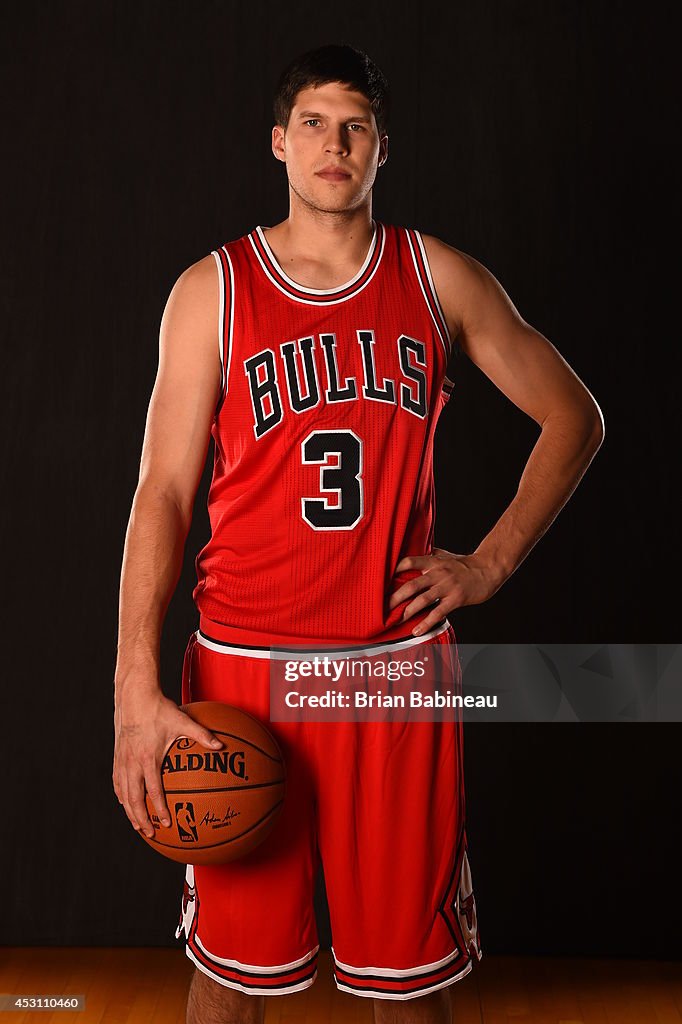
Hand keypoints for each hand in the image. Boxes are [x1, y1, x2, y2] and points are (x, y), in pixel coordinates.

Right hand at [113, 684, 222, 838]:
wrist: (134, 696)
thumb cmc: (159, 709)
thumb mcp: (183, 721)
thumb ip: (202, 735)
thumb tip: (221, 745)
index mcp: (149, 758)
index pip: (153, 792)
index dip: (159, 810)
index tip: (167, 824)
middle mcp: (132, 763)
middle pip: (134, 800)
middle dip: (142, 819)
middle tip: (151, 834)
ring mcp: (122, 760)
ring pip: (123, 793)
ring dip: (130, 812)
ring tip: (138, 825)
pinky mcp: (117, 756)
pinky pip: (117, 781)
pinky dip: (121, 795)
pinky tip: (126, 802)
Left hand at [388, 548, 505, 636]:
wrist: (488, 569)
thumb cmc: (465, 564)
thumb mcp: (446, 555)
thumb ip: (430, 555)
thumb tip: (415, 551)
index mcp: (433, 561)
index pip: (409, 562)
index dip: (394, 570)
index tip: (382, 581)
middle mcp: (438, 573)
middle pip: (411, 585)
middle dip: (395, 597)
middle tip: (382, 607)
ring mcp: (447, 586)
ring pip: (423, 600)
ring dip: (407, 612)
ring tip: (397, 620)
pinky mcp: (456, 599)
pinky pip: (438, 612)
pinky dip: (426, 622)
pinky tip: (417, 630)